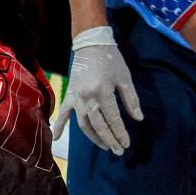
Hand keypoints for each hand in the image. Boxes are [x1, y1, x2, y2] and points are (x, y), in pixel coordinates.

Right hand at [53, 27, 142, 154]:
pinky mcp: (70, 95)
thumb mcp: (125, 77)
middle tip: (118, 151)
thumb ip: (131, 99)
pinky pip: (63, 113)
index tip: (127, 143)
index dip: (120, 133)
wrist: (91, 43)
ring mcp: (77, 97)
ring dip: (94, 138)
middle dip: (109, 140)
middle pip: (98, 125)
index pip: (113, 119)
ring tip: (105, 146)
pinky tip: (57, 139)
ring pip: (84, 124)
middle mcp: (88, 97)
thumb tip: (138, 119)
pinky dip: (59, 125)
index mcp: (103, 91)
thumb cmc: (111, 60)